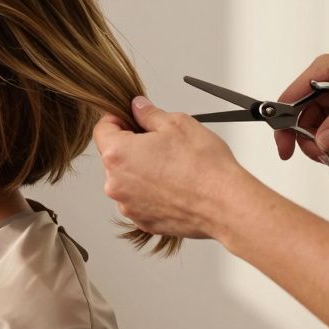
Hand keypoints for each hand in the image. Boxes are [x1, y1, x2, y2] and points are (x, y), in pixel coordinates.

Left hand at [94, 97, 258, 239]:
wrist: (226, 205)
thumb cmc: (204, 167)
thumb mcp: (177, 123)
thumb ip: (149, 113)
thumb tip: (138, 107)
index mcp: (118, 155)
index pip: (102, 130)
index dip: (117, 120)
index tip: (131, 119)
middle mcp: (116, 183)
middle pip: (114, 157)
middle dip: (132, 146)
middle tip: (161, 143)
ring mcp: (128, 205)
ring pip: (127, 180)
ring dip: (142, 170)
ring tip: (172, 167)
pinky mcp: (143, 221)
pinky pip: (140, 200)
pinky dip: (151, 192)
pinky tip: (174, 185)